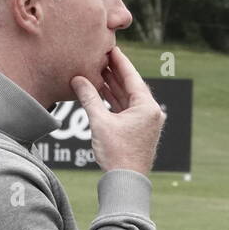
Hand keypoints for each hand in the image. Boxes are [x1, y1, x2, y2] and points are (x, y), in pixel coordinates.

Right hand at [70, 46, 165, 174]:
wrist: (126, 182)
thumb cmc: (116, 154)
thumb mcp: (100, 122)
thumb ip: (89, 98)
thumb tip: (77, 79)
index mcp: (147, 107)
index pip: (132, 77)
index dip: (120, 61)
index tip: (111, 47)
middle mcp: (151, 113)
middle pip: (131, 86)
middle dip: (115, 72)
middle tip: (101, 56)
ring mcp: (146, 122)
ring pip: (127, 99)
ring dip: (113, 86)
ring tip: (98, 71)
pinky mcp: (138, 131)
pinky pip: (126, 110)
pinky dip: (114, 101)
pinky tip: (101, 92)